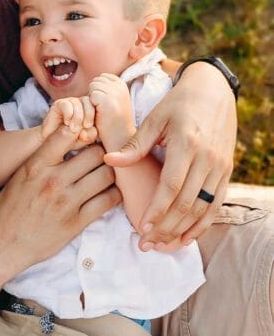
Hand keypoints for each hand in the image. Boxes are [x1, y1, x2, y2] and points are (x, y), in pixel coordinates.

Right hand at [0, 123, 120, 278]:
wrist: (2, 246)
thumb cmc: (8, 210)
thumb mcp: (18, 177)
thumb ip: (42, 160)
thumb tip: (65, 141)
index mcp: (35, 166)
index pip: (67, 133)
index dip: (81, 132)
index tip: (85, 137)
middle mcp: (52, 181)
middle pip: (95, 153)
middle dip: (100, 153)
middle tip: (102, 158)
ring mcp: (66, 202)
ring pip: (106, 175)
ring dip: (109, 173)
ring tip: (105, 175)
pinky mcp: (77, 223)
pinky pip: (108, 200)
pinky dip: (113, 194)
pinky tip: (108, 193)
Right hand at [41, 95, 96, 143]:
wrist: (51, 142)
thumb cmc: (70, 140)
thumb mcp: (83, 139)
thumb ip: (91, 134)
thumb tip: (91, 127)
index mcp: (90, 110)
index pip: (98, 105)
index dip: (94, 115)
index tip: (89, 126)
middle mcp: (81, 103)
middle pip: (89, 101)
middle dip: (88, 115)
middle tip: (83, 127)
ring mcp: (70, 102)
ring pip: (79, 102)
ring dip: (78, 116)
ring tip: (73, 128)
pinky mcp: (59, 104)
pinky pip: (67, 105)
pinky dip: (68, 114)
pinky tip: (66, 123)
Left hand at [88, 73, 133, 150]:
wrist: (119, 140)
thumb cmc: (112, 124)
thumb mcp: (114, 102)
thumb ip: (107, 89)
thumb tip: (94, 81)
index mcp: (122, 84)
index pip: (102, 78)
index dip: (99, 92)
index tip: (105, 106)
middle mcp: (121, 86)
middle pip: (96, 81)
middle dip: (95, 95)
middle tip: (103, 111)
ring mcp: (115, 92)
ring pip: (93, 87)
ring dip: (92, 100)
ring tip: (101, 113)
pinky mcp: (107, 100)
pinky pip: (91, 95)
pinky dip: (91, 106)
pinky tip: (99, 115)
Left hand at [103, 62, 235, 245]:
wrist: (213, 90)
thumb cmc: (177, 104)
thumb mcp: (154, 119)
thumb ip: (134, 144)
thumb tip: (108, 161)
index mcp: (187, 145)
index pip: (171, 186)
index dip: (157, 209)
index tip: (142, 227)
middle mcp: (207, 158)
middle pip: (186, 203)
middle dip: (166, 227)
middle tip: (146, 244)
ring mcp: (220, 166)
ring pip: (202, 208)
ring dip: (182, 230)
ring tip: (162, 245)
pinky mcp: (226, 171)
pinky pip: (216, 204)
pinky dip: (202, 224)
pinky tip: (186, 239)